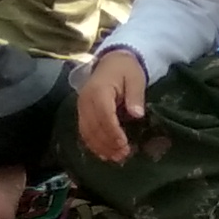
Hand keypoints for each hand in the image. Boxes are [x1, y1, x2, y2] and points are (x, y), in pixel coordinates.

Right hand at [75, 49, 147, 165]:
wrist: (112, 60)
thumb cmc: (126, 70)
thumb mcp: (136, 78)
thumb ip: (136, 96)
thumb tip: (137, 114)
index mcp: (99, 90)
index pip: (104, 116)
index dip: (113, 132)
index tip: (124, 145)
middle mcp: (86, 100)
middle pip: (93, 127)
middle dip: (107, 144)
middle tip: (123, 155)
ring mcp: (81, 107)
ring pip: (86, 132)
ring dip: (100, 147)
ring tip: (116, 158)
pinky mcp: (81, 112)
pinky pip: (84, 131)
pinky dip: (93, 144)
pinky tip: (104, 153)